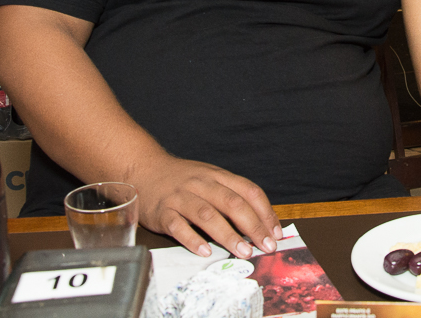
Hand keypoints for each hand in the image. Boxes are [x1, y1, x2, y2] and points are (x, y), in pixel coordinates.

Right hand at [128, 154, 283, 257]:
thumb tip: (260, 222)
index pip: (249, 191)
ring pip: (208, 215)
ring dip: (228, 235)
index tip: (276, 233)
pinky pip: (179, 226)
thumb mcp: (210, 179)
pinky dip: (193, 240)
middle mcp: (202, 184)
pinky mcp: (163, 212)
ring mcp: (181, 197)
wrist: (145, 169)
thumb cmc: (183, 179)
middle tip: (266, 246)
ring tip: (243, 252)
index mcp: (218, 176)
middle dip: (253, 226)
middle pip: (232, 203)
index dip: (266, 213)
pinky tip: (205, 251)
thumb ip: (231, 195)